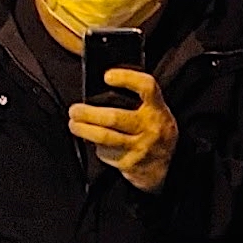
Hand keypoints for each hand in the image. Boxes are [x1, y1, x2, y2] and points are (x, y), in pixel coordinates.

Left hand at [68, 71, 177, 193]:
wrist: (168, 166)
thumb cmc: (155, 132)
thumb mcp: (156, 111)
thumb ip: (137, 100)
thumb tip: (103, 88)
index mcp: (157, 109)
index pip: (146, 87)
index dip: (127, 79)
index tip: (107, 76)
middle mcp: (151, 127)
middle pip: (115, 117)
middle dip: (89, 113)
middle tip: (75, 110)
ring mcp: (140, 148)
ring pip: (105, 137)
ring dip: (84, 130)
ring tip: (74, 124)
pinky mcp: (129, 164)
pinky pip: (106, 153)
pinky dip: (97, 148)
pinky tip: (95, 143)